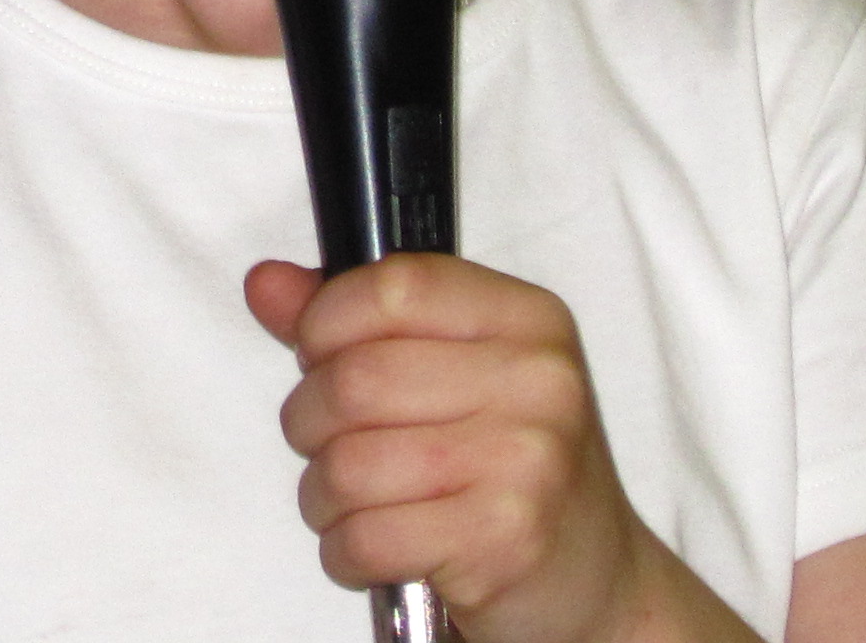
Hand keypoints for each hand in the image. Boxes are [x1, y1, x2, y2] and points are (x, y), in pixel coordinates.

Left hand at [244, 254, 757, 642]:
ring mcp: (528, 462)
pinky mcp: (506, 541)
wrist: (598, 580)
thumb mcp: (451, 370)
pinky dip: (346, 550)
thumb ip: (355, 321)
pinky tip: (371, 547)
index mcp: (526, 319)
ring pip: (350, 464)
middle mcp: (538, 381)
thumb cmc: (511, 468)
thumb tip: (267, 284)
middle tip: (326, 443)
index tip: (317, 354)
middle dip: (310, 421)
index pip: (391, 287)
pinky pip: (369, 537)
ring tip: (349, 502)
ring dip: (324, 494)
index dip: (326, 322)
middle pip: (355, 380)